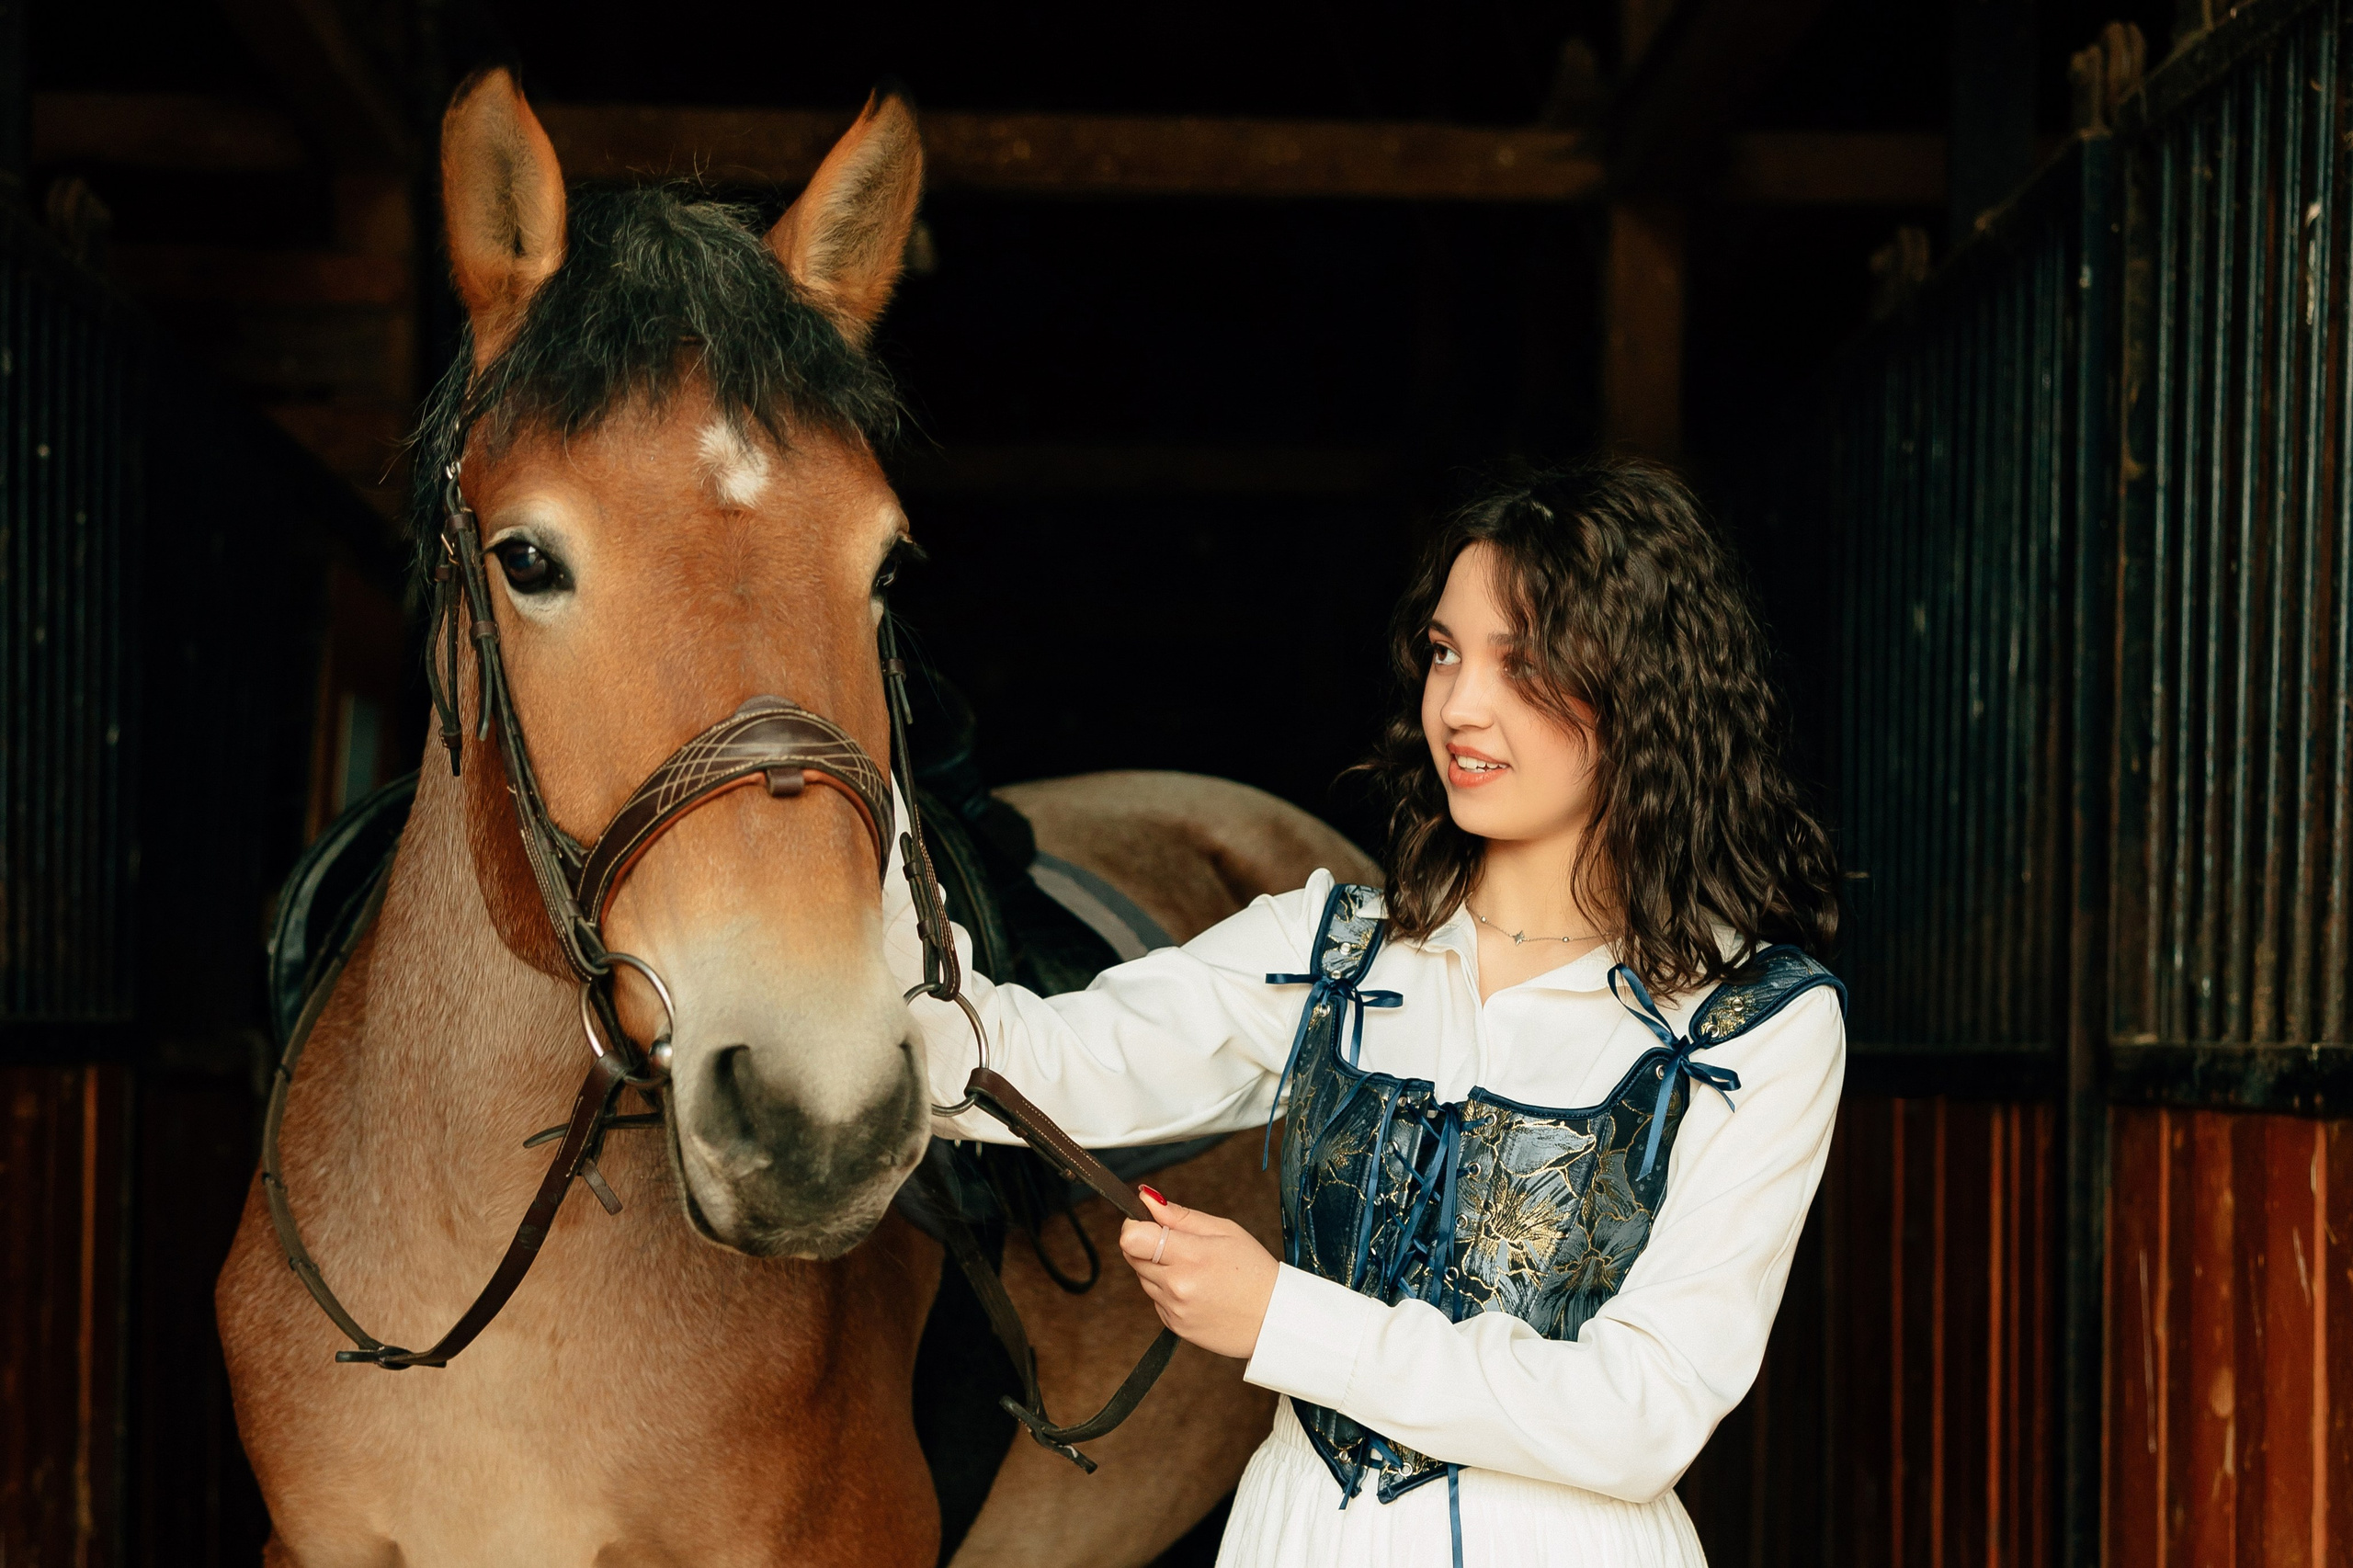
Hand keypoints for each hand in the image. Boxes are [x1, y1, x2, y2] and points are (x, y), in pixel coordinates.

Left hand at [1117, 1186, 1278, 1360]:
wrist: (1273, 1320)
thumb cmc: (1254, 1271)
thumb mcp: (1224, 1230)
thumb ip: (1180, 1216)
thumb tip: (1146, 1198)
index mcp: (1190, 1256)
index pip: (1132, 1238)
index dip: (1134, 1226)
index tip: (1148, 1223)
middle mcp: (1177, 1286)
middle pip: (1133, 1257)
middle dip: (1148, 1246)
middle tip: (1182, 1247)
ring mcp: (1174, 1309)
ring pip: (1144, 1279)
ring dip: (1159, 1270)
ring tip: (1195, 1271)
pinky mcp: (1175, 1327)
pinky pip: (1156, 1301)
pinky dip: (1168, 1293)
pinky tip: (1197, 1291)